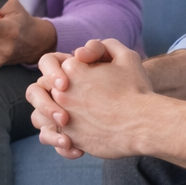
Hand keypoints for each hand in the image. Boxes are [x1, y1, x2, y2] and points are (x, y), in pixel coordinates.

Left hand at [34, 39, 158, 159]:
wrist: (144, 124)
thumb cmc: (136, 90)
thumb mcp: (126, 56)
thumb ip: (102, 47)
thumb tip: (82, 52)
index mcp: (71, 69)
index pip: (52, 65)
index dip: (63, 71)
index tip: (76, 79)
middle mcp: (61, 92)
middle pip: (42, 89)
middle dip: (54, 93)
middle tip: (72, 98)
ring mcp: (63, 116)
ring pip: (41, 116)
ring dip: (50, 116)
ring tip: (69, 118)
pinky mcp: (70, 138)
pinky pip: (53, 137)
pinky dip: (60, 138)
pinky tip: (75, 137)